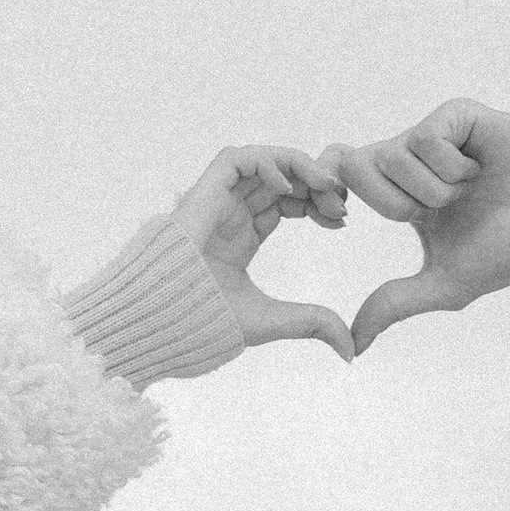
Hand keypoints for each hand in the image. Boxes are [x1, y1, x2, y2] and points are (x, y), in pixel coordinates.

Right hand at [179, 144, 354, 358]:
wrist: (159, 323)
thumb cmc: (201, 324)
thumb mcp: (270, 321)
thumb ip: (310, 324)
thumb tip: (350, 350)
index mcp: (242, 237)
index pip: (286, 203)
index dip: (317, 204)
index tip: (342, 220)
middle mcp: (229, 214)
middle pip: (279, 180)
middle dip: (315, 184)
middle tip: (341, 203)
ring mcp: (215, 203)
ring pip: (260, 161)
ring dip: (297, 167)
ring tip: (324, 186)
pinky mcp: (201, 195)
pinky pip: (233, 160)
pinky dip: (264, 162)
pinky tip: (288, 189)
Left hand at [321, 102, 509, 348]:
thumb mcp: (446, 284)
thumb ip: (396, 304)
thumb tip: (352, 345)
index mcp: (400, 195)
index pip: (340, 177)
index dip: (330, 195)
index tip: (339, 220)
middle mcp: (411, 160)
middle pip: (356, 165)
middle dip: (393, 201)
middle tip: (428, 212)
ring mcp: (433, 135)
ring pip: (393, 155)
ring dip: (435, 190)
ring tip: (469, 192)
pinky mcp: (456, 115)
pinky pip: (425, 138)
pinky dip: (452, 167)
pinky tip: (479, 170)